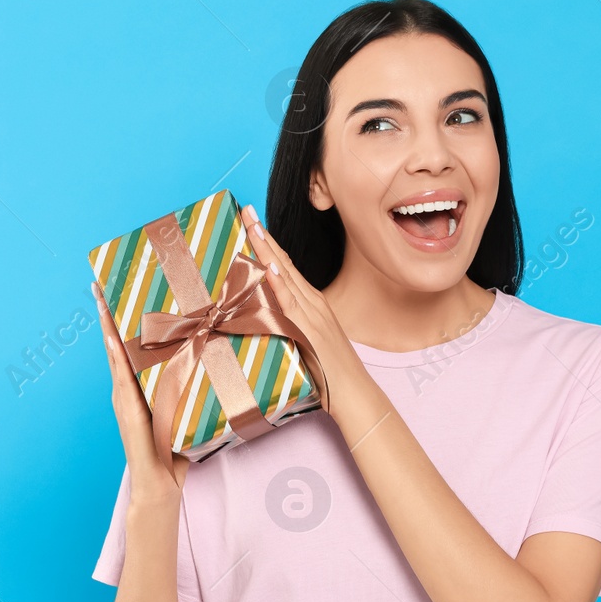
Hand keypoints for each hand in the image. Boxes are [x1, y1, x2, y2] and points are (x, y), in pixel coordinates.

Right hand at [92, 281, 190, 500]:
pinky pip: (120, 375)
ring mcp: (124, 397)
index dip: (123, 319)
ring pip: (113, 352)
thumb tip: (218, 360)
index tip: (118, 292)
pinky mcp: (127, 409)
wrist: (161, 483)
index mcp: (140, 385)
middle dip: (107, 313)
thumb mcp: (186, 408)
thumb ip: (192, 387)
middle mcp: (127, 387)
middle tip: (100, 283)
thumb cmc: (175, 449)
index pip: (130, 345)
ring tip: (99, 298)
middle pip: (115, 342)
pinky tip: (110, 335)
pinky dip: (114, 354)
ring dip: (106, 325)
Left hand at [240, 203, 359, 414]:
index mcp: (311, 301)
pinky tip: (269, 268)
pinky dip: (279, 285)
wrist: (354, 392)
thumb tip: (263, 316)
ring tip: (252, 226)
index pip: (285, 265)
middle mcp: (312, 301)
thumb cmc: (328, 370)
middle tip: (246, 210)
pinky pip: (290, 304)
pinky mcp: (310, 330)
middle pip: (283, 262)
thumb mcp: (305, 339)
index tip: (251, 221)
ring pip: (285, 275)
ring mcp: (312, 314)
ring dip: (267, 250)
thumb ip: (288, 324)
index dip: (268, 242)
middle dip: (263, 235)